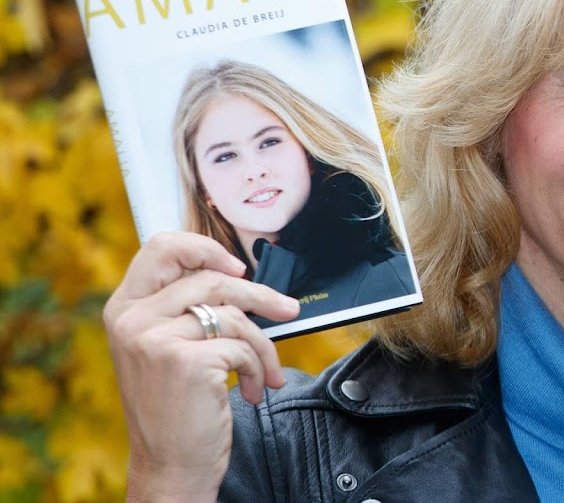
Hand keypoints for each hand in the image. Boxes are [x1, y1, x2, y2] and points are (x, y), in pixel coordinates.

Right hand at [103, 232, 299, 501]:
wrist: (170, 466)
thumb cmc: (176, 407)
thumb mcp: (166, 348)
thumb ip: (184, 308)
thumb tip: (237, 273)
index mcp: (124, 309)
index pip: (161, 247)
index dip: (205, 248)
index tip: (237, 268)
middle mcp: (133, 320)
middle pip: (213, 279)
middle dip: (261, 296)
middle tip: (288, 310)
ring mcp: (156, 339)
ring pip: (235, 316)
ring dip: (263, 346)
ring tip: (266, 371)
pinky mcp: (186, 361)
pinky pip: (243, 346)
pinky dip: (259, 368)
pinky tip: (253, 390)